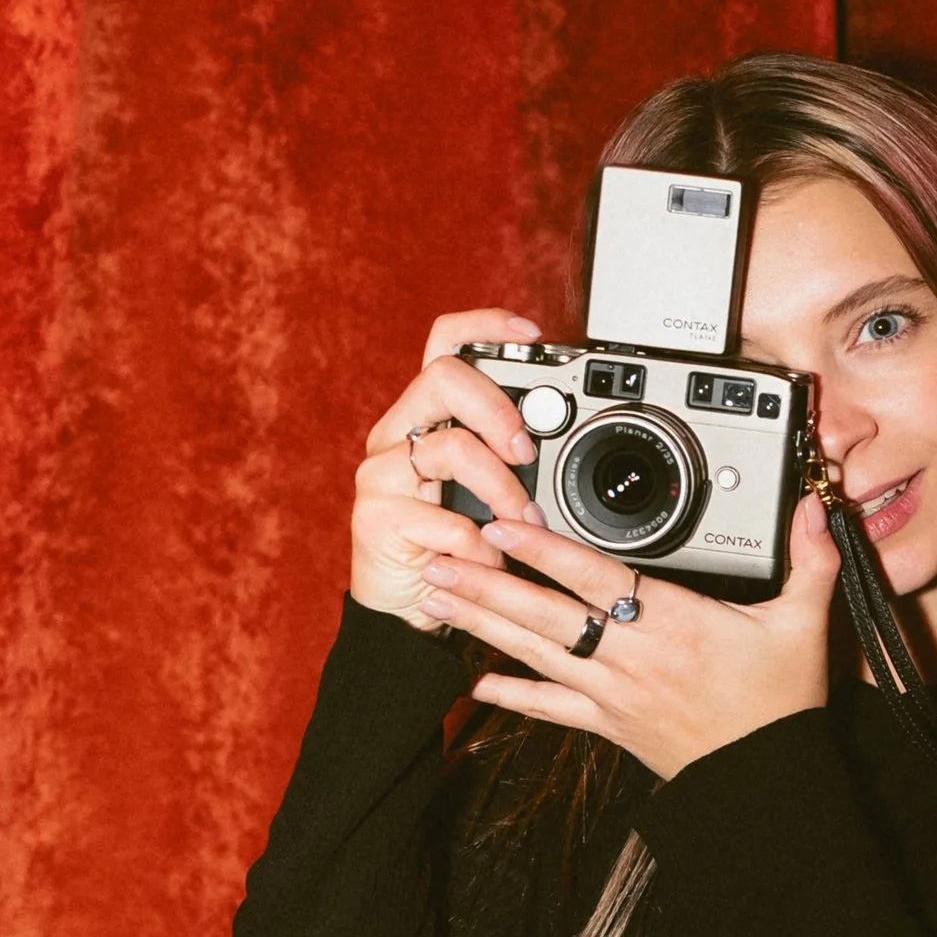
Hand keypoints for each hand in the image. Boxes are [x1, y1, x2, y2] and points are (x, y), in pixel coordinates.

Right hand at [351, 313, 550, 628]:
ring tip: (520, 523)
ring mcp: (379, 476)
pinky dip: (482, 546)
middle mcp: (393, 436)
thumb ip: (506, 456)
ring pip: (450, 448)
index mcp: (421, 417)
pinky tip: (488, 562)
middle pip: (442, 378)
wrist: (404, 610)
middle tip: (525, 452)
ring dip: (502, 489)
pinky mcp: (375, 519)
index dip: (484, 325)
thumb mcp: (481, 491)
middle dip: (498, 410)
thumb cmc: (449, 545)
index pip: (442, 343)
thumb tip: (560, 433)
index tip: (531, 334)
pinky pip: (447, 520)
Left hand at [421, 495, 840, 782]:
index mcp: (673, 624)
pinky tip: (469, 684)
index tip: (502, 525)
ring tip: (433, 597)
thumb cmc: (781, 704)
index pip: (594, 578)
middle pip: (543, 614)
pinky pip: (549, 709)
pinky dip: (508, 697)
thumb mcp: (803, 626)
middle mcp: (630, 657)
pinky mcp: (607, 725)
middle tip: (434, 556)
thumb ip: (810, 561)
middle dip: (484, 584)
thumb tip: (814, 508)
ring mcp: (611, 694)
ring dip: (480, 624)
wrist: (764, 781)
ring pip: (533, 653)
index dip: (545, 550)